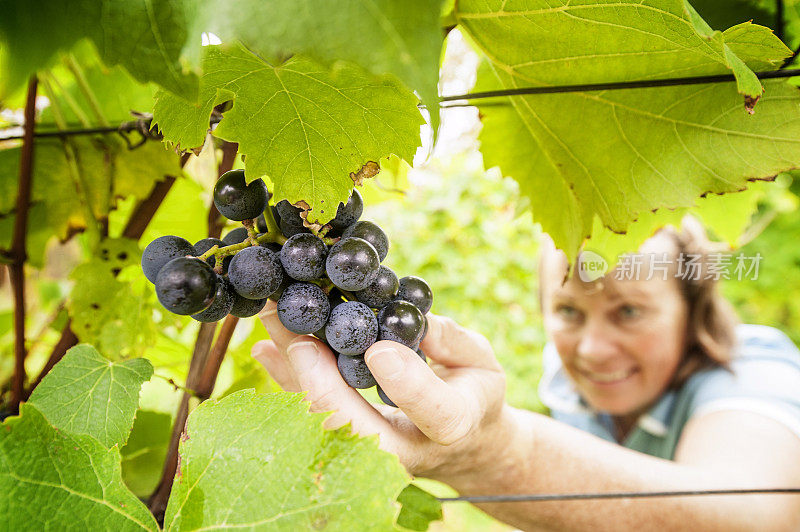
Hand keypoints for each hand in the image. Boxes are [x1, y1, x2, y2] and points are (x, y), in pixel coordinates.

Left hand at [252, 300, 509, 477]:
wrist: (462, 442)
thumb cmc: (473, 392)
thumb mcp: (481, 361)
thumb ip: (454, 341)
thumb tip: (415, 321)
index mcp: (454, 424)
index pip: (433, 411)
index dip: (406, 383)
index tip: (379, 350)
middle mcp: (406, 449)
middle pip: (358, 429)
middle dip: (321, 384)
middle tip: (300, 337)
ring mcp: (370, 454)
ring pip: (323, 422)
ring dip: (294, 371)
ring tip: (273, 321)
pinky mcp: (345, 443)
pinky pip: (310, 415)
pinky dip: (287, 378)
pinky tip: (265, 348)